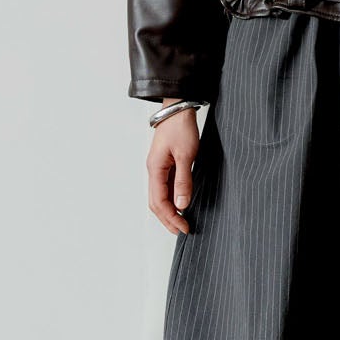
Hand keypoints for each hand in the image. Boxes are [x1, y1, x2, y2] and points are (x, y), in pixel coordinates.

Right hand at [147, 108, 200, 235]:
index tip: (184, 227)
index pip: (159, 202)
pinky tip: (180, 205)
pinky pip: (165, 187)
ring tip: (180, 222)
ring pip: (159, 197)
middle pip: (155, 203)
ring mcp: (158, 168)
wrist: (178, 109)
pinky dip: (171, 200)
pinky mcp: (165, 164)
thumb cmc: (181, 128)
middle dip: (167, 219)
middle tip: (182, 230)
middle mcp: (153, 171)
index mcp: (155, 169)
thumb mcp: (186, 155)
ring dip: (168, 211)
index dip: (171, 217)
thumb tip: (181, 205)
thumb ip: (184, 180)